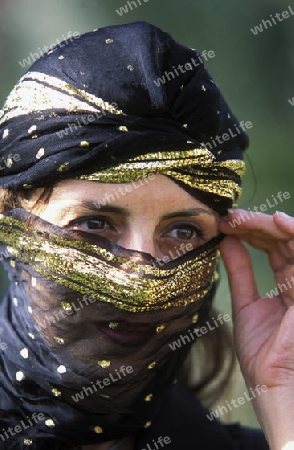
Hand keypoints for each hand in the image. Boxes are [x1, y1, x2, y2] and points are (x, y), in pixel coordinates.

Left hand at [219, 210, 293, 448]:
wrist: (271, 382)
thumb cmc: (262, 350)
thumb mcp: (245, 302)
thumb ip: (240, 271)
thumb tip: (226, 242)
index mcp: (287, 283)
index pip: (273, 246)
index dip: (250, 231)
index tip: (225, 223)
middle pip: (283, 238)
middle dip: (256, 223)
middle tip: (230, 217)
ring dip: (269, 224)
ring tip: (243, 217)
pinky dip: (293, 235)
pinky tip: (276, 222)